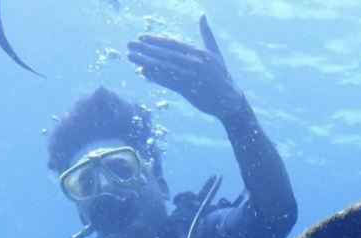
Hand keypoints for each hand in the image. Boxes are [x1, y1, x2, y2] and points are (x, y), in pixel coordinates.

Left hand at [128, 15, 245, 121]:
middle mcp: (194, 62)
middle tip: (129, 44)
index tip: (140, 37)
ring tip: (131, 56)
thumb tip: (202, 14)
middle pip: (165, 54)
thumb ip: (206, 34)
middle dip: (145, 49)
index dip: (155, 40)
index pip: (173, 44)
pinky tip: (143, 71)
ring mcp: (191, 76)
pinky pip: (169, 82)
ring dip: (146, 61)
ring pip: (164, 67)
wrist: (230, 100)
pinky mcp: (190, 90)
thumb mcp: (215, 53)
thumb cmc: (221, 75)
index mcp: (199, 52)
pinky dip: (156, 76)